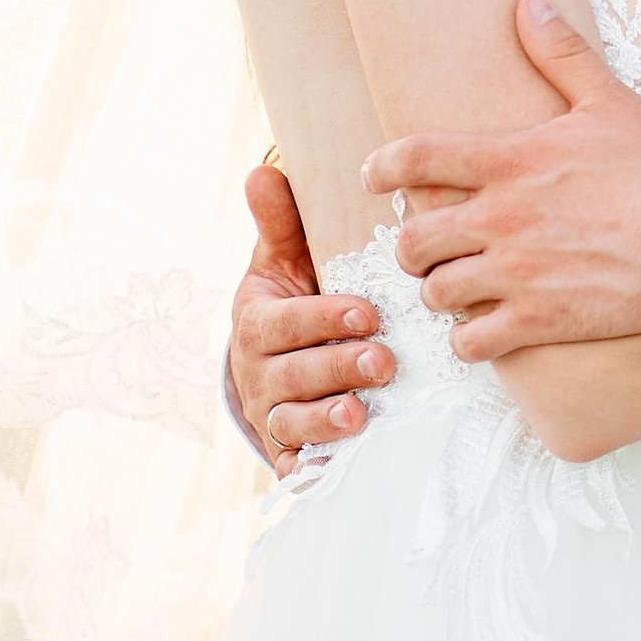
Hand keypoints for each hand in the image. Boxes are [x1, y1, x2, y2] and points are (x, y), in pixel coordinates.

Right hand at [228, 164, 393, 467]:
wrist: (283, 361)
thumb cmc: (297, 298)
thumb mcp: (285, 260)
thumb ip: (281, 221)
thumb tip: (265, 169)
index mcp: (257, 323)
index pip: (283, 323)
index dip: (322, 320)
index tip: (367, 313)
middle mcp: (258, 374)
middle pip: (290, 377)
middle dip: (335, 369)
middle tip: (383, 361)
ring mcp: (273, 416)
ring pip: (292, 424)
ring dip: (327, 421)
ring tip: (362, 413)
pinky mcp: (291, 453)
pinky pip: (300, 467)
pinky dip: (316, 471)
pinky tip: (343, 468)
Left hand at [361, 0, 640, 360]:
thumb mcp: (609, 102)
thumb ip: (560, 53)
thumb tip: (528, 2)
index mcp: (511, 160)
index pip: (417, 157)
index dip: (383, 167)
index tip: (376, 176)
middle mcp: (502, 217)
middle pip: (412, 238)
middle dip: (413, 244)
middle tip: (429, 245)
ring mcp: (517, 273)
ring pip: (436, 292)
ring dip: (442, 291)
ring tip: (460, 287)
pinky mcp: (539, 320)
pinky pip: (471, 342)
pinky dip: (469, 340)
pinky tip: (484, 329)